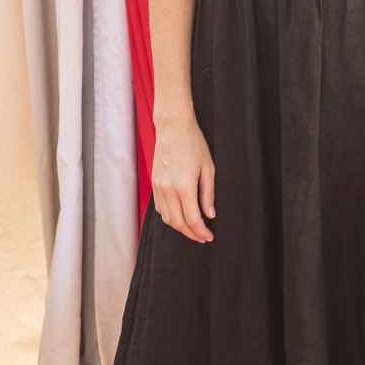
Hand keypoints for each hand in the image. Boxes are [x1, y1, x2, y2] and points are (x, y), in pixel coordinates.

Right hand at [151, 113, 215, 242]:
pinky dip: (169, 217)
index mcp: (184, 187)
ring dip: (179, 228)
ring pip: (167, 218)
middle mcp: (169, 190)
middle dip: (191, 234)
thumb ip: (208, 194)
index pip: (192, 220)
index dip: (201, 232)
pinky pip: (160, 208)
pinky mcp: (154, 183)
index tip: (209, 237)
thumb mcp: (208, 169)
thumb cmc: (194, 144)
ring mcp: (159, 187)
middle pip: (178, 223)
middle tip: (202, 237)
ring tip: (192, 229)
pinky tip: (179, 216)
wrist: (173, 127)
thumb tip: (210, 215)